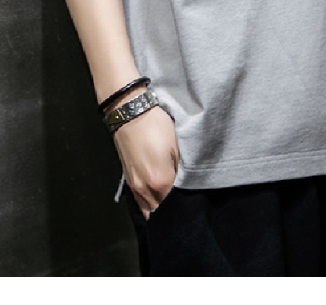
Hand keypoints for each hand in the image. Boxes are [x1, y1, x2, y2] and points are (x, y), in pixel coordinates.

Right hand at [113, 105, 178, 219]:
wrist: (131, 113)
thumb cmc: (156, 125)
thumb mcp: (178, 145)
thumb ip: (184, 171)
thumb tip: (189, 185)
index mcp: (160, 181)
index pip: (176, 205)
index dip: (187, 204)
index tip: (196, 201)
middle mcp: (145, 189)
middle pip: (162, 212)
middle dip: (174, 210)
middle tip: (187, 202)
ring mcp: (135, 187)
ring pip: (150, 211)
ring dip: (162, 209)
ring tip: (174, 202)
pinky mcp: (129, 182)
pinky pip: (141, 204)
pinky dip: (151, 205)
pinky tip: (160, 198)